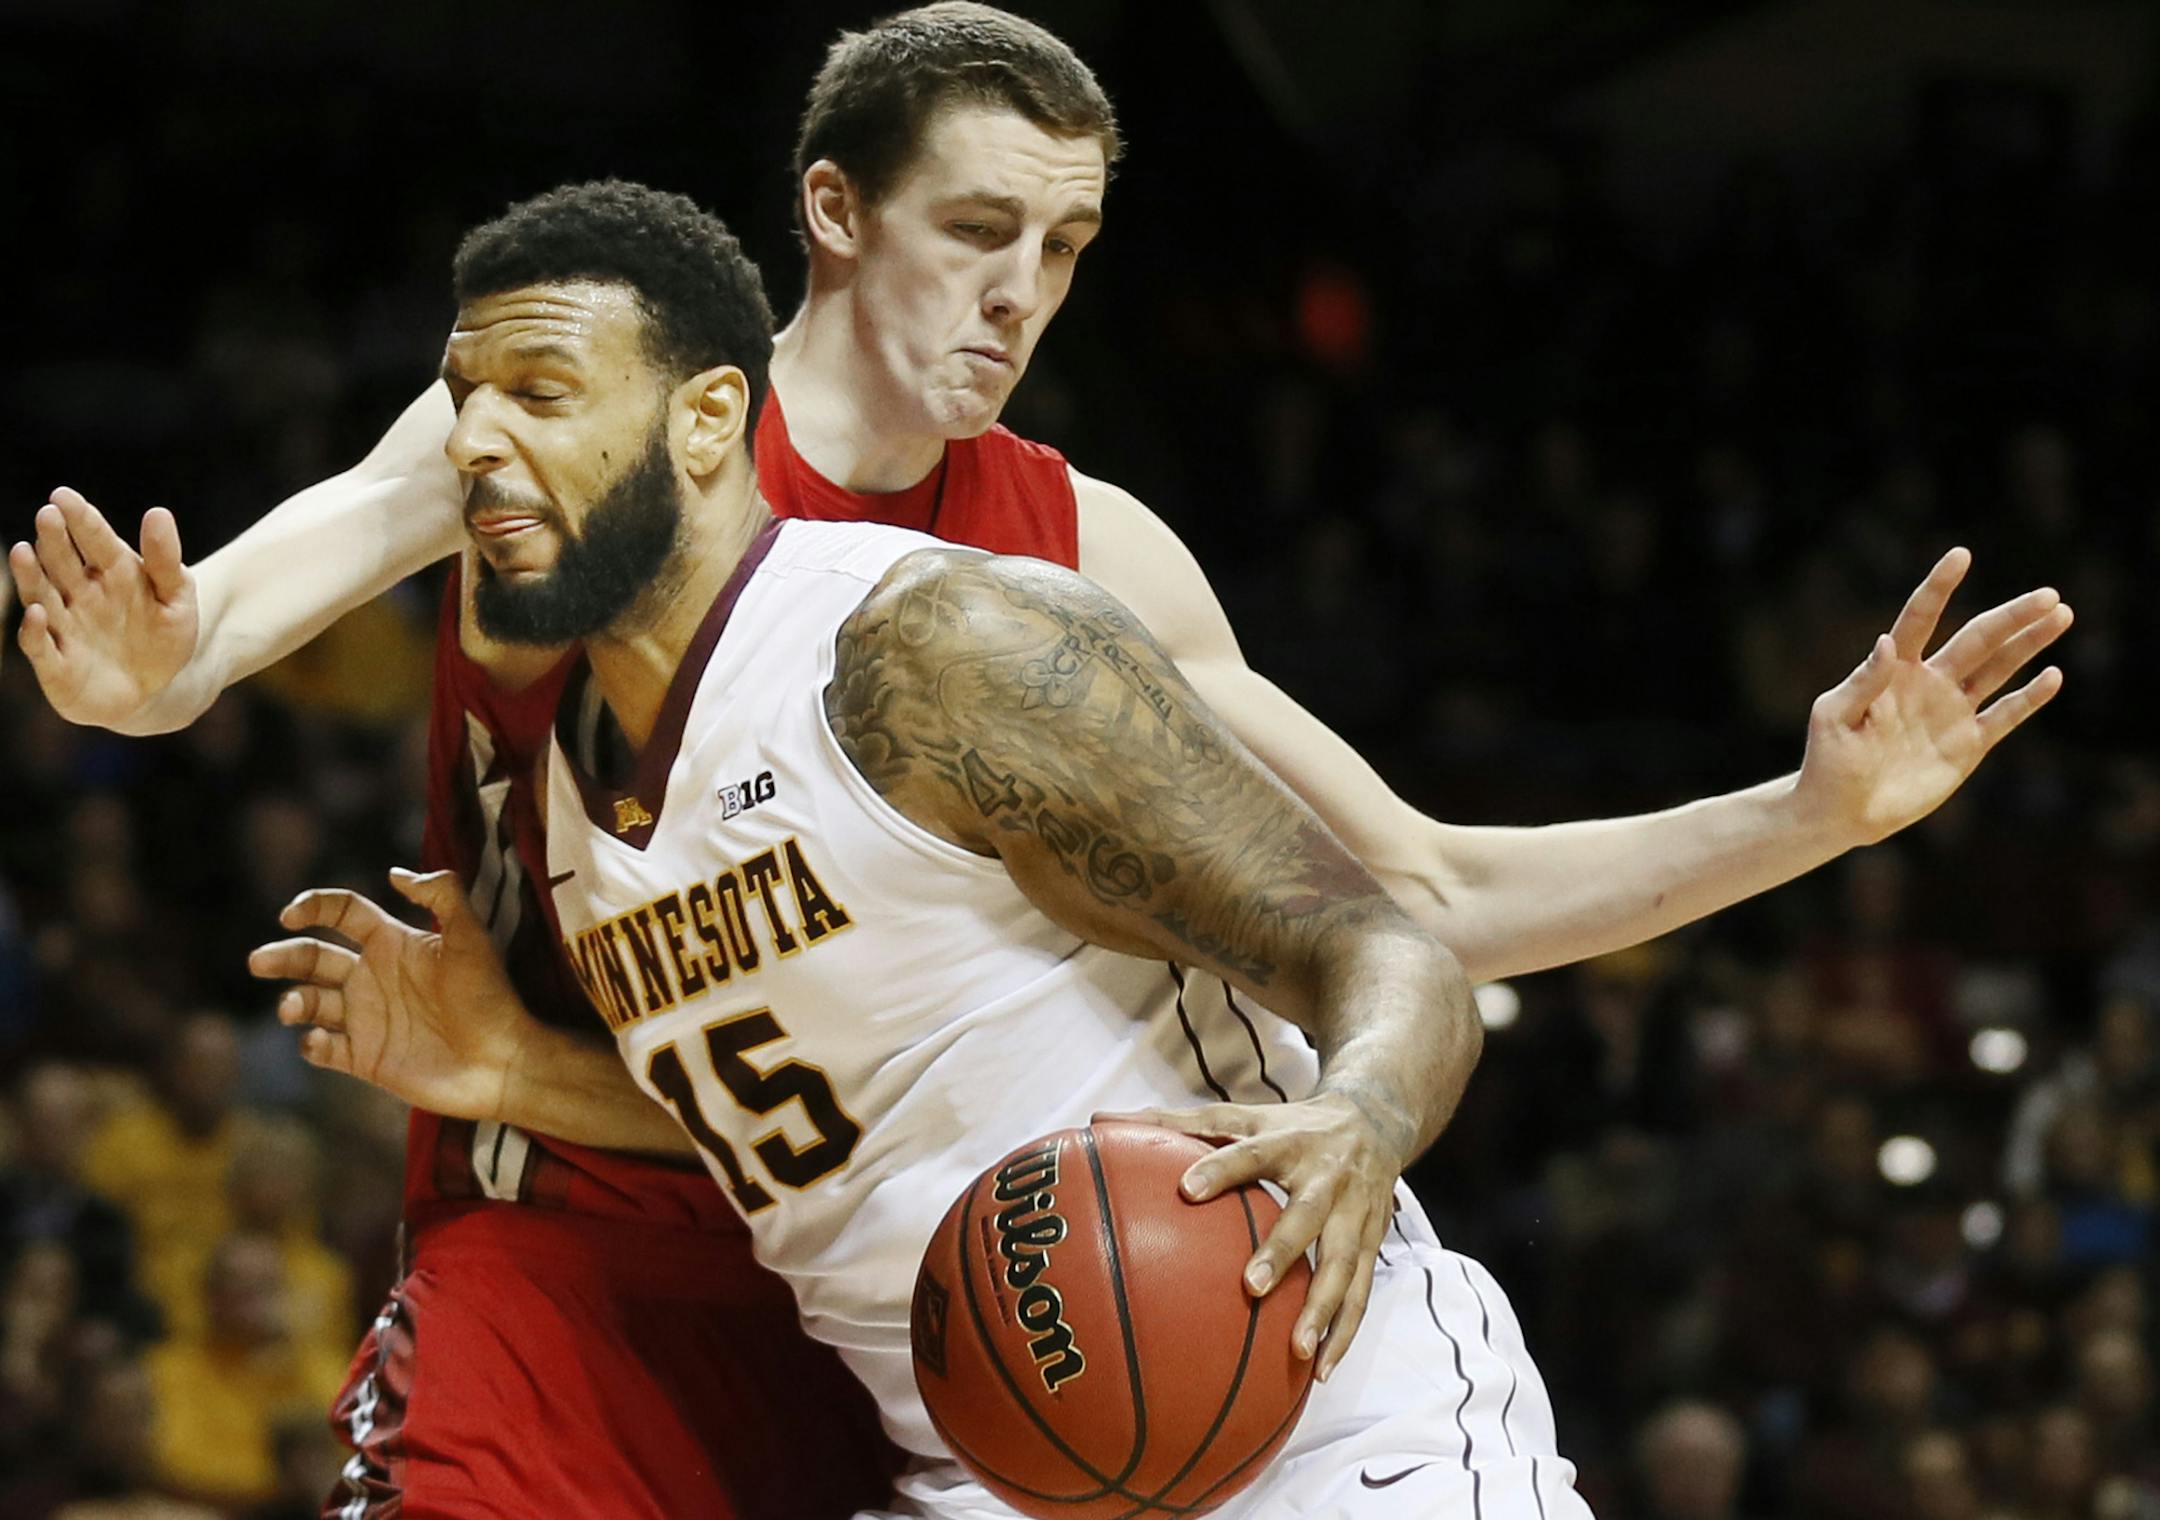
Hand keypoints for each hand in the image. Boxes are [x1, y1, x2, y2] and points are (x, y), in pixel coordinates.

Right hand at [9, 488, 198, 728]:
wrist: (156, 691)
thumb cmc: (163, 637)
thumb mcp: (177, 599)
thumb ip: (166, 561)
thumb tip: (158, 512)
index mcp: (112, 573)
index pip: (95, 540)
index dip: (80, 518)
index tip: (63, 496)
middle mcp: (81, 595)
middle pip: (63, 563)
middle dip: (54, 540)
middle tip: (48, 514)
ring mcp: (65, 628)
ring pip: (43, 597)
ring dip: (32, 576)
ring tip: (24, 550)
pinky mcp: (56, 664)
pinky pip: (41, 646)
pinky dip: (35, 631)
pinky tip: (35, 613)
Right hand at [248, 867, 536, 1119]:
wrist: (503, 1061)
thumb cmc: (490, 997)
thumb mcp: (471, 936)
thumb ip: (441, 895)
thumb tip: (394, 873)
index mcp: (393, 943)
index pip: (342, 913)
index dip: (314, 906)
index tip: (291, 913)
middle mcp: (373, 977)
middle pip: (312, 957)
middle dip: (283, 956)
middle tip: (260, 962)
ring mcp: (366, 1018)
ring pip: (309, 1003)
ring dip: (293, 1002)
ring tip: (294, 1007)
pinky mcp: (365, 1058)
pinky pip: (323, 1049)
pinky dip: (311, 1045)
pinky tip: (321, 1042)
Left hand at [1096, 1090, 1401, 1380]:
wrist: (1374, 1120)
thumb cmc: (1288, 1126)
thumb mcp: (1240, 1115)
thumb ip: (1173, 1124)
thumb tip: (1097, 1119)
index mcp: (1286, 1141)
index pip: (1249, 1153)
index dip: (1220, 1170)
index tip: (1185, 1190)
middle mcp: (1326, 1177)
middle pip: (1306, 1215)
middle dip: (1282, 1251)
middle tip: (1250, 1286)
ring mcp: (1355, 1212)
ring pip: (1344, 1263)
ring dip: (1323, 1307)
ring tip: (1297, 1349)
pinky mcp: (1373, 1242)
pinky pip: (1362, 1293)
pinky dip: (1344, 1332)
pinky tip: (1320, 1370)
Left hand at [1797, 548, 2070, 845]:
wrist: (1842, 810)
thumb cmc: (1828, 760)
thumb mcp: (1835, 717)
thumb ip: (1864, 682)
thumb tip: (1887, 641)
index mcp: (1893, 669)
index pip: (1920, 618)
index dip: (1940, 587)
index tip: (1961, 555)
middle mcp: (1929, 682)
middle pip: (1977, 639)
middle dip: (2012, 616)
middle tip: (2049, 594)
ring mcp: (1951, 711)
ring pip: (1999, 669)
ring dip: (2029, 643)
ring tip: (2062, 614)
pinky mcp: (1968, 744)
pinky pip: (2006, 716)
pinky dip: (2030, 697)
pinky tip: (2053, 675)